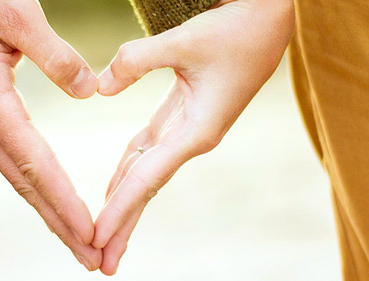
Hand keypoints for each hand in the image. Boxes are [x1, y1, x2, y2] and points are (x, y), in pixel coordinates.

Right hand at [0, 0, 100, 269]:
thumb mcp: (17, 14)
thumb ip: (55, 54)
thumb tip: (89, 91)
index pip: (35, 165)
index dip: (64, 202)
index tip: (89, 232)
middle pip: (26, 186)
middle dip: (60, 225)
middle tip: (92, 259)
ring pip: (17, 178)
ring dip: (49, 212)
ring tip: (78, 242)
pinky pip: (9, 162)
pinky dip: (34, 188)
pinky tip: (50, 201)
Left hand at [91, 0, 294, 274]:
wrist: (272, 19)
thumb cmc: (237, 29)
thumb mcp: (185, 40)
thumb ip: (138, 60)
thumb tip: (100, 86)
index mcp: (197, 131)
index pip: (147, 179)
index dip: (119, 209)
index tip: (95, 238)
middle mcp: (193, 139)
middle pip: (147, 190)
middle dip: (122, 226)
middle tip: (98, 263)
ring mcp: (190, 129)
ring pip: (146, 173)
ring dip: (124, 204)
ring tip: (102, 236)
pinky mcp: (185, 114)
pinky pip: (149, 150)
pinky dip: (128, 170)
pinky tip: (113, 188)